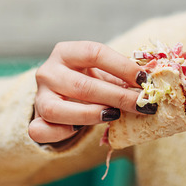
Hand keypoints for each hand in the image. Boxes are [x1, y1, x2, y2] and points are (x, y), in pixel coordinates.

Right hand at [29, 41, 147, 143]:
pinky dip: (61, 133)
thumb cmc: (87, 80)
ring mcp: (39, 97)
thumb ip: (122, 76)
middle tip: (142, 105)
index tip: (145, 80)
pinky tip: (79, 130)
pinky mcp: (35, 120)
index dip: (122, 66)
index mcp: (66, 52)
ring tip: (113, 116)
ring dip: (90, 115)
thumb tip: (151, 85)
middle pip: (82, 85)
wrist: (59, 95)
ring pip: (57, 110)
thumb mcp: (103, 72)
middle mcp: (48, 72)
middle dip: (117, 97)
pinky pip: (41, 130)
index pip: (94, 53)